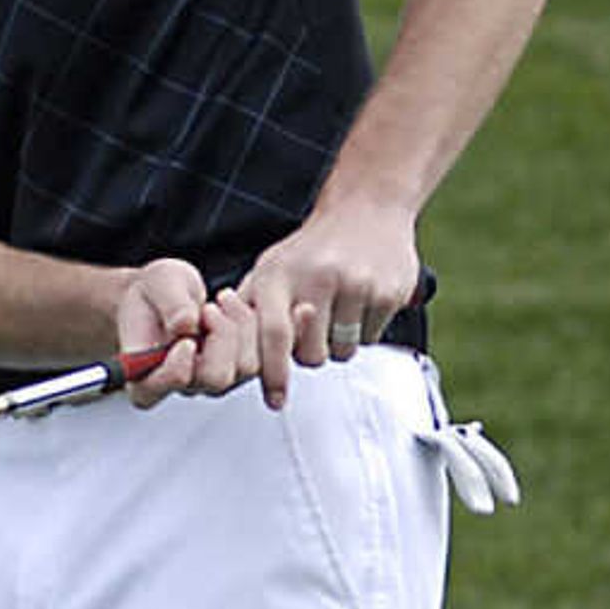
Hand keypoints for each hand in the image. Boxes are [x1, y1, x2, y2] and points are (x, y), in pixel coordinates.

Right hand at [113, 257, 257, 409]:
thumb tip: (185, 325)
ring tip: (220, 301)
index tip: (185, 339)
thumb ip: (169, 303)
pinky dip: (255, 327)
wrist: (170, 292)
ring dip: (240, 326)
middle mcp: (177, 385)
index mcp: (142, 373)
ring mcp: (209, 381)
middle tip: (208, 308)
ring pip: (245, 368)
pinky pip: (263, 358)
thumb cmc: (156, 291)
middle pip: (214, 379)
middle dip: (221, 337)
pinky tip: (234, 308)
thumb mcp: (157, 282)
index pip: (153, 392)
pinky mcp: (236, 371)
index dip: (174, 369)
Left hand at [236, 198, 424, 410]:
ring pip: (344, 351)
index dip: (272, 373)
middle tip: (311, 329)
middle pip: (311, 355)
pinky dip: (363, 330)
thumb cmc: (312, 247)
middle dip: (309, 354)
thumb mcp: (271, 267)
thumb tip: (219, 349)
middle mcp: (319, 278)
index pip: (273, 334)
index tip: (275, 400)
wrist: (367, 208)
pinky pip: (372, 338)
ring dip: (338, 343)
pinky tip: (358, 301)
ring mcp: (357, 284)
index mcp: (280, 274)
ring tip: (336, 309)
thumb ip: (249, 309)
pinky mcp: (390, 292)